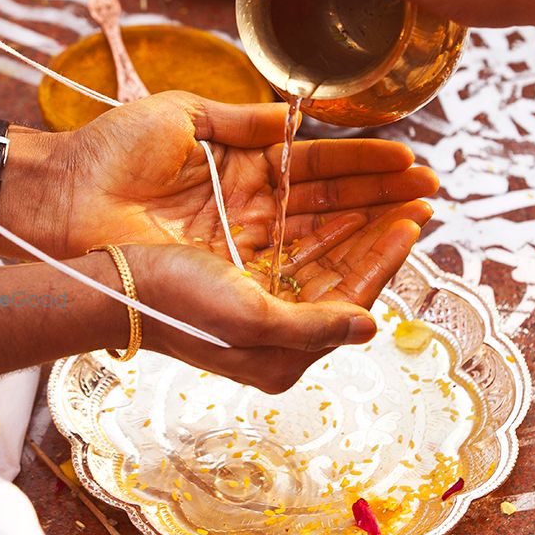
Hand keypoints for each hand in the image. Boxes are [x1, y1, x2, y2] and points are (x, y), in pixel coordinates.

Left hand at [51, 91, 436, 260]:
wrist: (63, 195)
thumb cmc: (112, 150)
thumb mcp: (184, 116)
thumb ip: (245, 121)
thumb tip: (295, 118)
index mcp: (241, 168)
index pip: (317, 167)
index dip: (364, 164)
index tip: (409, 161)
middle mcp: (250, 211)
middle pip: (331, 205)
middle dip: (382, 198)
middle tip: (430, 192)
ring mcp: (242, 247)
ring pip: (322, 239)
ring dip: (371, 229)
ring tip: (417, 216)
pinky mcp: (231, 280)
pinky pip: (294, 274)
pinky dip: (336, 265)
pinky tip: (374, 254)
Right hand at [120, 198, 426, 392]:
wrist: (112, 283)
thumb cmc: (178, 303)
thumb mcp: (251, 319)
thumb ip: (316, 327)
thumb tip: (371, 327)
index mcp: (284, 348)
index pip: (353, 296)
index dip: (386, 255)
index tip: (414, 219)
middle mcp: (277, 322)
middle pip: (345, 268)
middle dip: (382, 228)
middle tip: (421, 193)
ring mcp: (259, 291)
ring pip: (325, 246)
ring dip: (360, 215)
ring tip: (396, 186)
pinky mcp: (240, 264)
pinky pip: (295, 235)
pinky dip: (321, 211)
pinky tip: (342, 190)